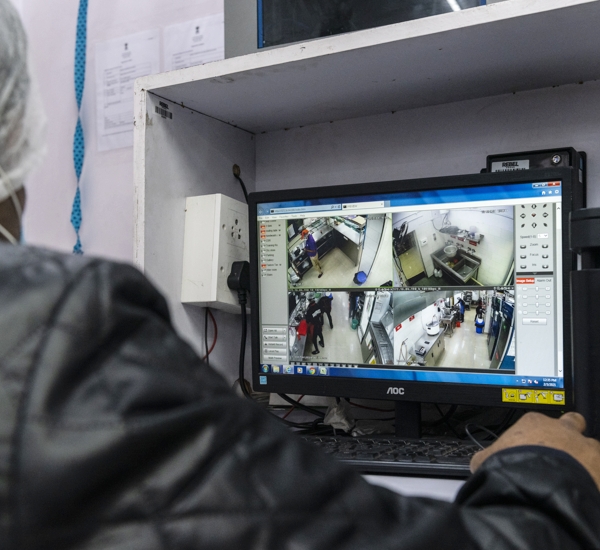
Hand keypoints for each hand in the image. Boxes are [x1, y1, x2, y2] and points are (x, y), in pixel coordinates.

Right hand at [470, 411, 599, 489]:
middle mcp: (561, 429)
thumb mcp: (487, 459)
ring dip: (585, 459)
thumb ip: (487, 457)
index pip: (537, 421)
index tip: (532, 446)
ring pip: (591, 446)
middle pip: (572, 422)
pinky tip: (585, 488)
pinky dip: (595, 478)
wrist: (537, 486)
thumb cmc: (511, 468)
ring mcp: (583, 447)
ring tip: (576, 476)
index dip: (536, 435)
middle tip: (563, 450)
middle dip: (570, 432)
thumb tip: (478, 463)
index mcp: (533, 422)